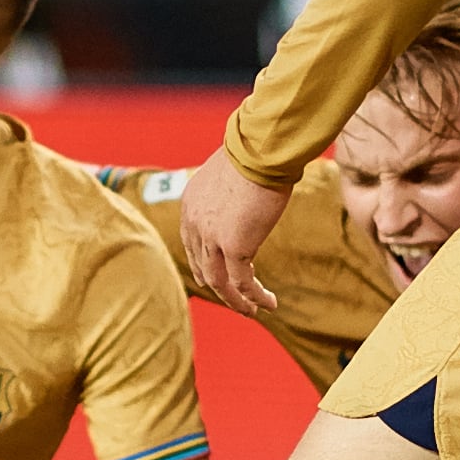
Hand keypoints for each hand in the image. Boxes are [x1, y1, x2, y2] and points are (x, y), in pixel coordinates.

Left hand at [177, 150, 291, 317]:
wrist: (261, 148)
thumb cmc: (255, 151)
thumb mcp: (232, 172)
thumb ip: (230, 191)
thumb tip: (245, 194)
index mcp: (190, 204)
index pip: (192, 244)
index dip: (204, 264)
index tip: (218, 276)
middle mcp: (194, 223)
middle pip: (202, 267)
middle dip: (218, 287)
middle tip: (236, 300)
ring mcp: (211, 237)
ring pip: (220, 282)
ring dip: (237, 301)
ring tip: (253, 311)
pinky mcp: (234, 246)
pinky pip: (242, 282)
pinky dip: (254, 297)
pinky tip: (269, 303)